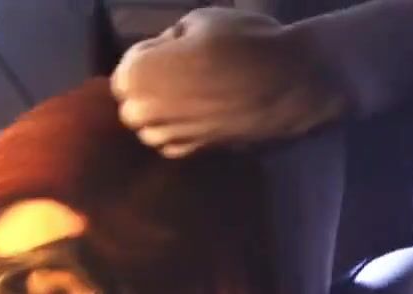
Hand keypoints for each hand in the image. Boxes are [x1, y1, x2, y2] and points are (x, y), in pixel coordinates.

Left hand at [110, 7, 347, 157]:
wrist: (290, 82)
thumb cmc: (243, 43)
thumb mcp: (198, 21)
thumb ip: (167, 41)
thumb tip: (162, 54)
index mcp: (137, 75)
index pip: (122, 72)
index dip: (146, 60)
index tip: (170, 52)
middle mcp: (145, 114)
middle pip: (132, 105)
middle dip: (149, 92)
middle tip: (181, 75)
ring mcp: (170, 138)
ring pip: (151, 129)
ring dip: (164, 114)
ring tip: (195, 95)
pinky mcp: (195, 154)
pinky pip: (175, 144)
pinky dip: (182, 131)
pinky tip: (204, 115)